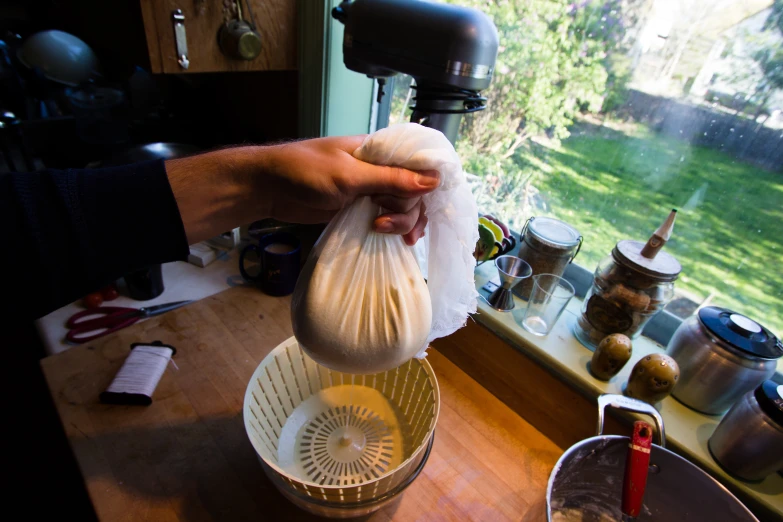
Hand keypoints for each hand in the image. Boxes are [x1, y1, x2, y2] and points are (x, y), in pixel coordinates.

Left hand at [166, 136, 437, 245]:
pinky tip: (399, 241)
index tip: (424, 202)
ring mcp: (369, 189)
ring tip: (386, 232)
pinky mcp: (359, 208)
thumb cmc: (304, 172)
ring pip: (402, 206)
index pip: (418, 163)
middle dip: (407, 209)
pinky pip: (387, 217)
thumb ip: (391, 179)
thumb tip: (433, 180)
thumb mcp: (350, 176)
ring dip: (402, 222)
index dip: (427, 183)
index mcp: (378, 150)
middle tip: (383, 221)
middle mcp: (378, 168)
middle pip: (413, 190)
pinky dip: (394, 228)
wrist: (267, 188)